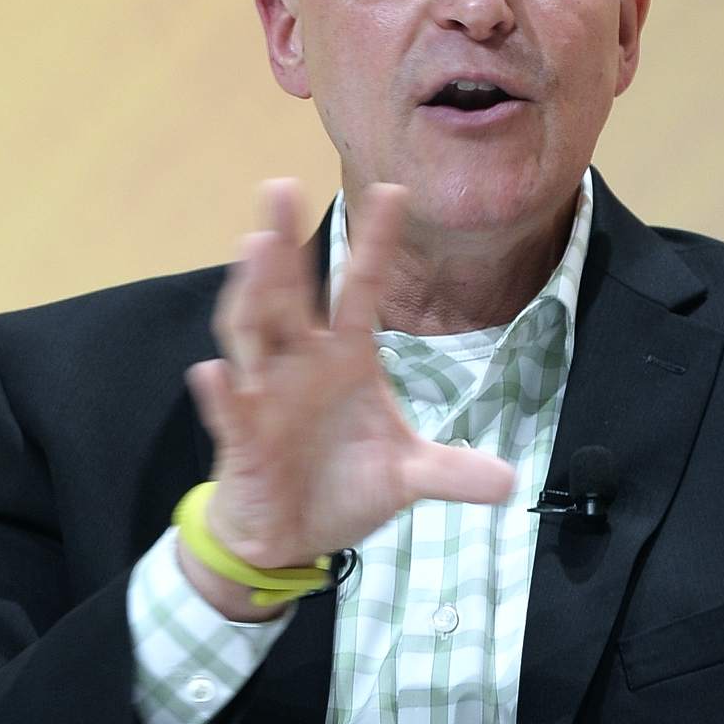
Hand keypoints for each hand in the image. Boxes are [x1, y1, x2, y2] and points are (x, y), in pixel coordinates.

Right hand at [181, 180, 515, 608]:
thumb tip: (511, 483)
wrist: (288, 538)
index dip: (377, 244)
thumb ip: (451, 472)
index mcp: (345, 357)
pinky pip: (230, 412)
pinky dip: (221, 393)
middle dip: (287, 243)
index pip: (362, 289)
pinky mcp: (242, 440)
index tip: (394, 190)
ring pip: (253, 333)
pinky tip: (213, 373)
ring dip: (252, 292)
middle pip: (290, 293)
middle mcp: (300, 363)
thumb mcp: (406, 479)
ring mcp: (265, 396)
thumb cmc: (341, 487)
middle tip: (282, 185)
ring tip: (254, 246)